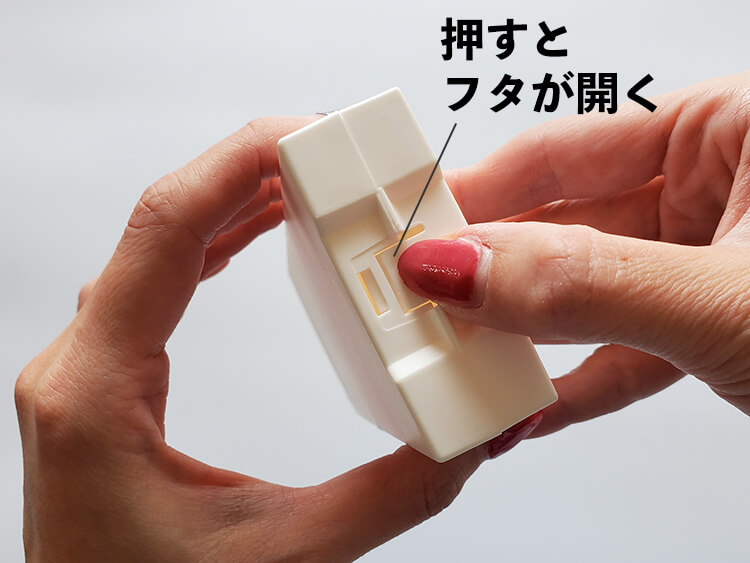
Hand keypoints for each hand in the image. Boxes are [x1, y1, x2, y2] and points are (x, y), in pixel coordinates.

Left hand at [14, 117, 539, 561]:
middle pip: (161, 223)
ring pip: (158, 248)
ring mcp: (88, 372)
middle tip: (327, 153)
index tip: (304, 138)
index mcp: (99, 394)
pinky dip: (213, 243)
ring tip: (305, 180)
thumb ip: (391, 495)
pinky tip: (255, 228)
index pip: (165, 230)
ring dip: (233, 203)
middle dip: (249, 173)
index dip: (237, 166)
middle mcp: (80, 369)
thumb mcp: (285, 557)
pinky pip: (159, 283)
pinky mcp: (106, 384)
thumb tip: (469, 439)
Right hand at [398, 72, 749, 435]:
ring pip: (590, 292)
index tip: (415, 234)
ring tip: (463, 359)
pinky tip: (531, 404)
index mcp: (729, 129)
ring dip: (527, 336)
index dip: (480, 193)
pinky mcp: (714, 327)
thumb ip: (586, 284)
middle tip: (425, 303)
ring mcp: (714, 258)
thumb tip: (462, 269)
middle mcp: (718, 185)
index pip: (565, 149)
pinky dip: (581, 381)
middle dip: (494, 275)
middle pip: (566, 223)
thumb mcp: (725, 298)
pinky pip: (629, 349)